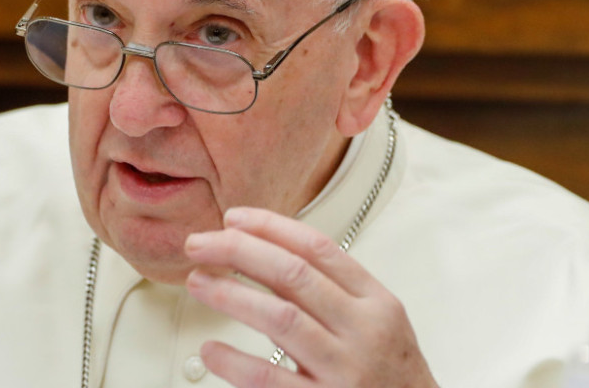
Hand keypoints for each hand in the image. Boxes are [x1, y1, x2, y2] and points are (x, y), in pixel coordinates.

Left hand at [183, 207, 437, 387]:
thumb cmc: (391, 378)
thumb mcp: (378, 326)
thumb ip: (331, 294)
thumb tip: (261, 258)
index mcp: (377, 303)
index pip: (318, 248)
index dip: (270, 227)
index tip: (232, 219)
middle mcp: (363, 332)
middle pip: (293, 273)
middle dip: (239, 251)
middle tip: (199, 244)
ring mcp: (345, 371)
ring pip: (280, 317)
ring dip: (230, 295)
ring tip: (197, 281)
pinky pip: (270, 380)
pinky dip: (236, 361)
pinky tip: (211, 350)